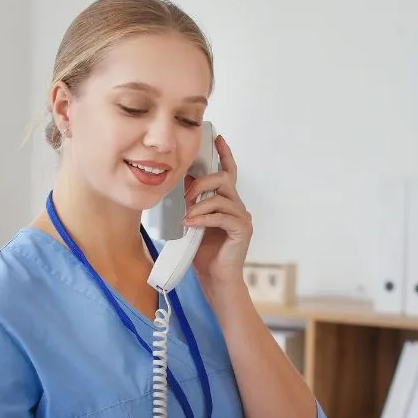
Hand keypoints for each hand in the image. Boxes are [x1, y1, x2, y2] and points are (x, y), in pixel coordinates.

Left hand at [182, 135, 251, 289]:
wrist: (215, 280)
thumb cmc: (203, 253)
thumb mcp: (192, 222)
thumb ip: (189, 205)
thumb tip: (175, 186)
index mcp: (226, 202)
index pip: (228, 172)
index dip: (224, 154)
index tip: (217, 137)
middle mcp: (237, 206)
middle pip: (223, 179)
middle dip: (201, 183)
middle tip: (184, 194)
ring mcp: (242, 217)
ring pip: (221, 196)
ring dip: (199, 203)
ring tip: (185, 215)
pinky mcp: (242, 229)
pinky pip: (222, 215)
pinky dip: (204, 218)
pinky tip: (191, 224)